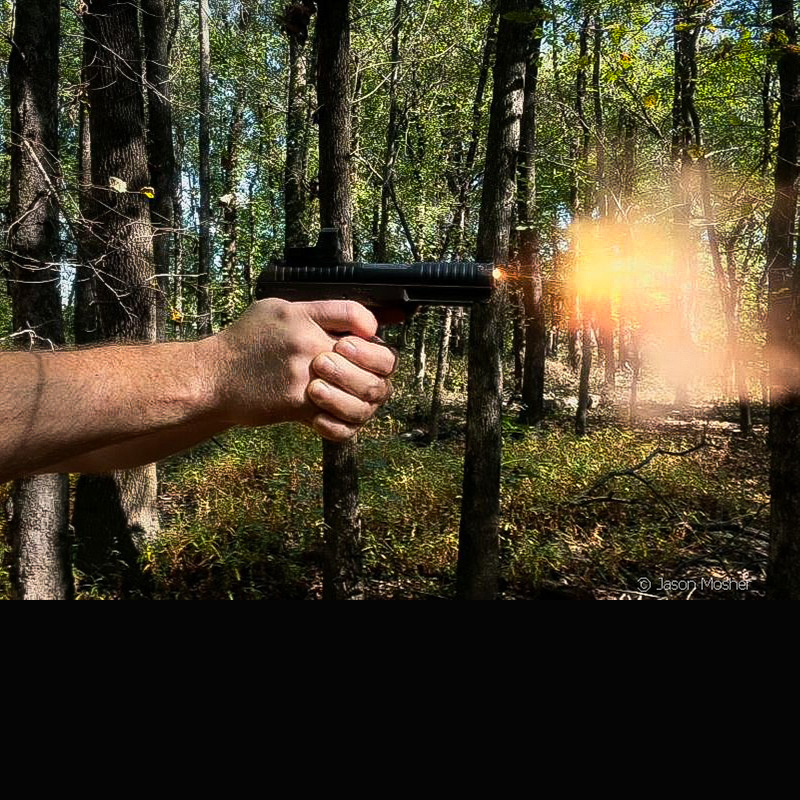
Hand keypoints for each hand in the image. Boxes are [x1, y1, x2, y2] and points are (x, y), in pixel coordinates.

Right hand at [206, 299, 396, 440]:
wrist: (211, 378)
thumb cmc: (245, 343)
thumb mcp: (277, 310)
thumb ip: (319, 311)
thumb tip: (364, 320)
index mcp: (303, 316)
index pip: (357, 314)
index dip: (371, 326)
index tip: (367, 336)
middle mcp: (307, 344)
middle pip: (374, 355)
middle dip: (377, 366)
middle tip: (367, 372)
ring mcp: (305, 376)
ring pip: (364, 390)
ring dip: (365, 394)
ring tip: (352, 393)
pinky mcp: (298, 405)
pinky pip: (340, 419)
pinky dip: (343, 420)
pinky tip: (332, 413)